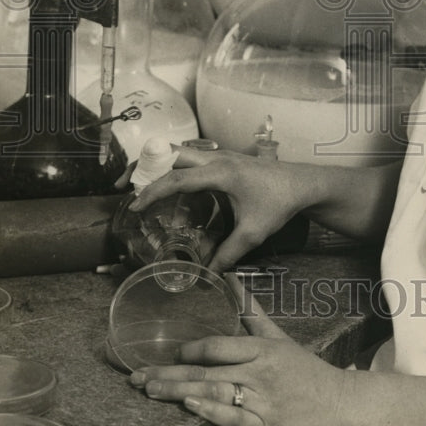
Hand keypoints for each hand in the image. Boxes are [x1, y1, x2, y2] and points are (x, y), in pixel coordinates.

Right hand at [128, 144, 309, 270]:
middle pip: (169, 152)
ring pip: (178, 151)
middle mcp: (216, 158)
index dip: (152, 191)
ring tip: (138, 184)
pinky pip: (190, 156)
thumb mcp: (253, 233)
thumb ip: (228, 254)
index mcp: (221, 173)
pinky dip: (172, 166)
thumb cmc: (279, 203)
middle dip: (143, 166)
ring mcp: (220, 155)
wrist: (302, 183)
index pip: (177, 178)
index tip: (134, 206)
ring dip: (156, 164)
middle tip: (123, 186)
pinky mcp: (224, 158)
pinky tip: (167, 186)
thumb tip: (207, 275)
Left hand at [129, 274, 347, 425]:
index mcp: (263, 350)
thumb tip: (233, 278)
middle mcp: (260, 374)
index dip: (192, 349)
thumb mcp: (278, 337)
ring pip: (214, 394)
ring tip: (152, 391)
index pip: (220, 346)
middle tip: (139, 377)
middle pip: (208, 372)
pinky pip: (233, 419)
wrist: (335, 404)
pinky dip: (210, 413)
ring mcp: (262, 402)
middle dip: (170, 375)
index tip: (171, 352)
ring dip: (179, 393)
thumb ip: (252, 311)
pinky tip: (189, 407)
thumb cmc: (303, 370)